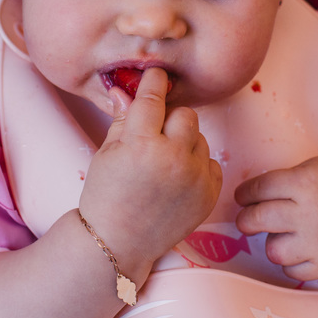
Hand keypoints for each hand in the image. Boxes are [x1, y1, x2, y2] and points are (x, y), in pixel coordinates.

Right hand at [80, 68, 221, 268]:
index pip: (153, 99)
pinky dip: (197, 165)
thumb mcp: (107, 154)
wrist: (117, 243)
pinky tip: (177, 178)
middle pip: (185, 114)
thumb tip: (126, 89)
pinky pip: (211, 162)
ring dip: (184, 141)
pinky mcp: (209, 195)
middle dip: (170, 119)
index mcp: (142, 145)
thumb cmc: (106, 196)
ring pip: (199, 137)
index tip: (156, 74)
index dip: (154, 82)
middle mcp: (173, 159)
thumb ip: (122, 119)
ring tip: (164, 161)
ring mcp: (195, 178)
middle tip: (155, 134)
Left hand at [234, 156, 317, 281]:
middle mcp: (312, 213)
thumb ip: (281, 183)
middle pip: (256, 220)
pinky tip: (303, 246)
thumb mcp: (311, 168)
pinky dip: (292, 260)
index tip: (244, 197)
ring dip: (273, 241)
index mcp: (305, 182)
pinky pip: (291, 270)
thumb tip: (244, 201)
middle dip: (247, 219)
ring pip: (272, 250)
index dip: (245, 194)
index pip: (257, 189)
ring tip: (287, 232)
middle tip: (250, 218)